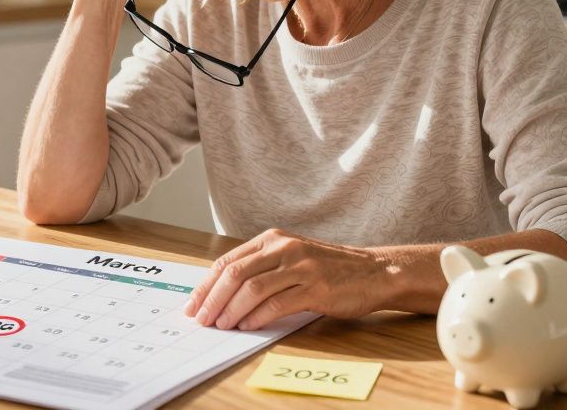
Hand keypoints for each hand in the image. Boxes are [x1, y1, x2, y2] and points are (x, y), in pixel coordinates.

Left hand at [184, 228, 387, 329]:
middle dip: (213, 299)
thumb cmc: (328, 268)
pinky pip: (277, 304)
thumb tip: (221, 294)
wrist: (374, 271)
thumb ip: (261, 268)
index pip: (227, 261)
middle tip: (202, 319)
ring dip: (231, 311)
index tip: (193, 305)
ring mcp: (301, 267)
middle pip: (235, 274)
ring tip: (222, 326)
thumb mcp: (291, 257)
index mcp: (272, 239)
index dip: (206, 285)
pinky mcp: (316, 288)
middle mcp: (284, 248)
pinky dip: (258, 318)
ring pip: (253, 289)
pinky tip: (248, 327)